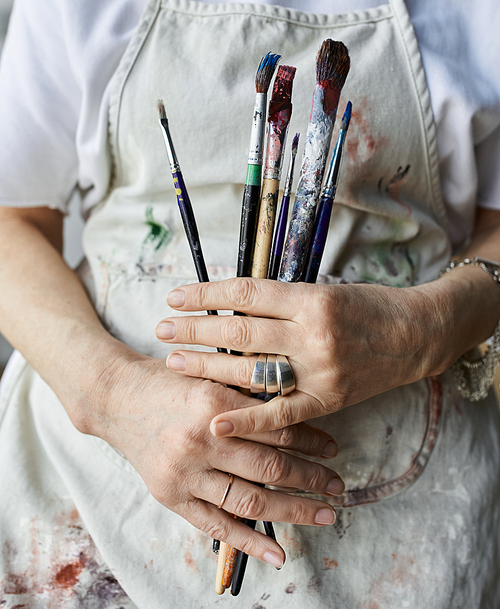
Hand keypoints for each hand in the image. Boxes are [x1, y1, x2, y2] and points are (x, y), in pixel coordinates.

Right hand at [98, 351, 344, 566]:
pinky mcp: (170, 495)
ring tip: (323, 513)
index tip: (332, 448)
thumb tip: (299, 411)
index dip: (310, 439)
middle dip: (311, 478)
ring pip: (250, 499)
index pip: (276, 426)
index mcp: (214, 402)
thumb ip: (247, 395)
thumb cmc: (169, 381)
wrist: (116, 397)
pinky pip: (215, 525)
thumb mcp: (210, 374)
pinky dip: (249, 542)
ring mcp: (184, 472)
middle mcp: (201, 439)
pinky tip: (278, 552)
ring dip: (293, 509)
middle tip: (338, 486)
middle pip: (270, 466)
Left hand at [156, 277, 442, 436]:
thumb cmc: (369, 306)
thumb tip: (233, 305)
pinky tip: (216, 420)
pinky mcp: (328, 399)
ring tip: (175, 362)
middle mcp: (312, 334)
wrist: (417, 334)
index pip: (246, 294)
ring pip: (253, 370)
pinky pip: (281, 414)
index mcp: (311, 299)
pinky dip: (248, 419)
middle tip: (162, 329)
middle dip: (196, 330)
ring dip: (209, 367)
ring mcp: (320, 370)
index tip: (176, 296)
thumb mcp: (326, 290)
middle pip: (241, 331)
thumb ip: (283, 301)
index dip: (207, 295)